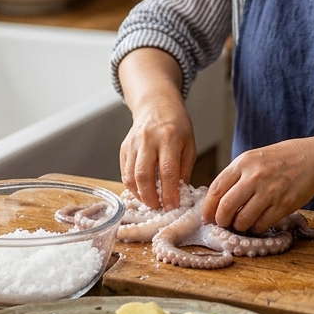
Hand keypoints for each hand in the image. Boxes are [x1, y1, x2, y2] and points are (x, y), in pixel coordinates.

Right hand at [119, 96, 196, 210]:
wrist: (156, 106)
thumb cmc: (177, 127)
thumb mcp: (189, 145)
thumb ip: (184, 169)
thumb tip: (178, 194)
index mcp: (169, 138)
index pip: (168, 171)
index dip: (169, 192)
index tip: (172, 206)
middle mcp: (148, 140)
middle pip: (144, 175)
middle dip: (150, 197)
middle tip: (158, 208)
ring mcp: (133, 143)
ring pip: (130, 176)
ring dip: (139, 195)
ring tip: (150, 202)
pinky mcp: (124, 148)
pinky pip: (125, 172)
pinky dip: (132, 186)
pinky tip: (142, 192)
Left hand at [203, 137, 313, 233]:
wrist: (313, 159)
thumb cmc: (279, 160)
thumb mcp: (253, 159)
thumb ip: (235, 176)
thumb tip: (215, 202)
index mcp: (243, 163)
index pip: (216, 189)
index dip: (208, 208)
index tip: (207, 217)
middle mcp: (255, 177)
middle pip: (226, 207)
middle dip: (221, 220)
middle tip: (222, 224)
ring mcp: (270, 191)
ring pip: (243, 220)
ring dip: (239, 226)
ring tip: (241, 223)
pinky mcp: (284, 205)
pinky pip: (262, 225)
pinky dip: (256, 228)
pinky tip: (257, 223)